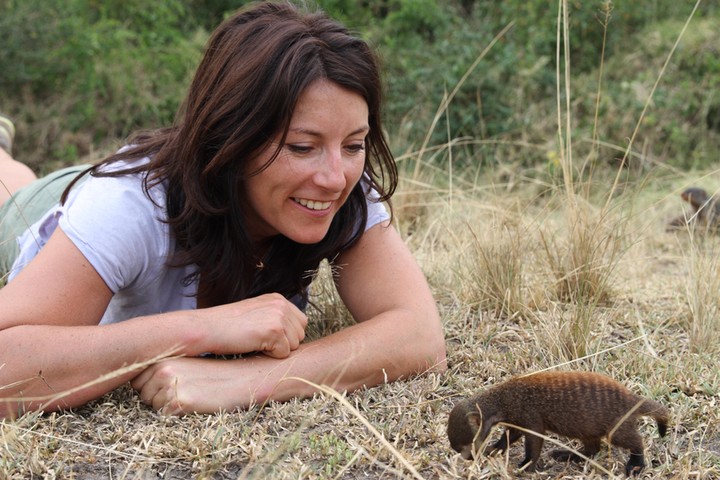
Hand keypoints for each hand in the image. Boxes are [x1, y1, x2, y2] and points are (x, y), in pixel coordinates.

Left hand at [129, 354, 299, 414]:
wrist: (241, 377)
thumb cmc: (214, 372)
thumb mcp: (186, 363)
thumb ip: (162, 367)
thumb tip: (138, 381)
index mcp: (163, 356)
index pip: (137, 380)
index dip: (153, 386)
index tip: (173, 383)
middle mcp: (162, 368)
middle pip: (142, 395)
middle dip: (158, 397)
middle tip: (186, 390)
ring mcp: (170, 385)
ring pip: (153, 407)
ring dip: (168, 406)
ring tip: (192, 395)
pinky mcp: (180, 402)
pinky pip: (165, 417)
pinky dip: (178, 415)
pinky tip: (195, 403)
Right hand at [195, 293, 307, 357]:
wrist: (208, 328)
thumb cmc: (228, 326)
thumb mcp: (256, 314)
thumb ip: (276, 319)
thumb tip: (296, 336)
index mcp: (278, 299)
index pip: (301, 323)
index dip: (286, 335)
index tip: (265, 336)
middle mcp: (281, 304)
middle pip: (300, 335)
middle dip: (284, 343)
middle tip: (258, 340)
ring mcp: (279, 316)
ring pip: (294, 345)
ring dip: (277, 350)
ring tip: (255, 341)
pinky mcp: (274, 330)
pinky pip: (283, 354)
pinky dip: (269, 355)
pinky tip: (252, 345)